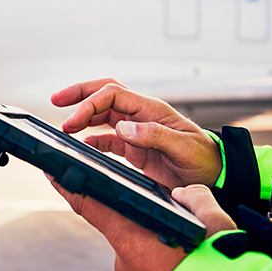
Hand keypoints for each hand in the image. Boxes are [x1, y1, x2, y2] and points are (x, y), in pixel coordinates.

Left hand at [48, 178, 236, 270]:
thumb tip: (184, 194)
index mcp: (134, 237)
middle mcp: (125, 260)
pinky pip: (142, 265)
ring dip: (149, 241)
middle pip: (118, 225)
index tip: (53, 172)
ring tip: (180, 246)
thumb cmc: (222, 267)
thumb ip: (193, 198)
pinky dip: (154, 258)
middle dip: (134, 217)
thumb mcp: (212, 220)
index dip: (68, 187)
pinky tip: (177, 261)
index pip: (90, 204)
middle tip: (164, 221)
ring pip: (134, 246)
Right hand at [51, 78, 221, 188]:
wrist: (215, 176)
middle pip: (104, 94)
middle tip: (56, 100)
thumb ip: (155, 135)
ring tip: (65, 127)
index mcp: (151, 109)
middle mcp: (140, 115)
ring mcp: (136, 130)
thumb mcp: (184, 148)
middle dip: (79, 94)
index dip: (89, 104)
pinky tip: (83, 145)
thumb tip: (123, 127)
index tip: (72, 121)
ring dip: (83, 116)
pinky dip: (93, 139)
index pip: (113, 95)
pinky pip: (108, 137)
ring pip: (103, 114)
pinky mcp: (134, 146)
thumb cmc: (205, 160)